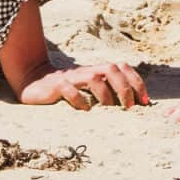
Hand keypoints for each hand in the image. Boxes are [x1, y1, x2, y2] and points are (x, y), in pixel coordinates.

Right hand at [17, 61, 148, 109]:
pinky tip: (84, 111)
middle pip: (111, 69)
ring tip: (109, 110)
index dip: (136, 82)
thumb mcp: (88, 90)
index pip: (122, 67)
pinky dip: (79, 100)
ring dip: (105, 95)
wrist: (34, 81)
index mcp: (97, 71)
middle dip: (125, 87)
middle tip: (130, 108)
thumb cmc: (67, 90)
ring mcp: (71, 78)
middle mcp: (87, 71)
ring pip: (94, 77)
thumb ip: (107, 93)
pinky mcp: (55, 87)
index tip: (145, 102)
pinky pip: (69, 89)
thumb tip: (134, 108)